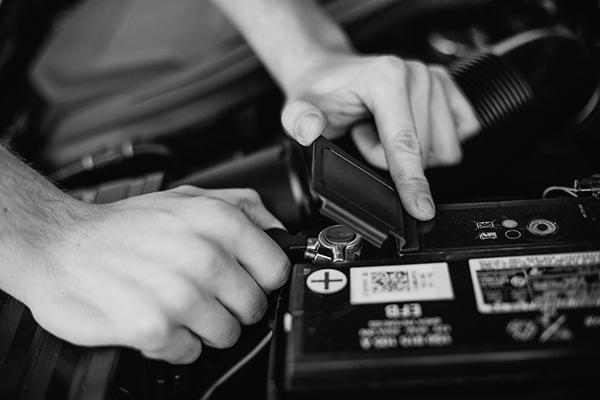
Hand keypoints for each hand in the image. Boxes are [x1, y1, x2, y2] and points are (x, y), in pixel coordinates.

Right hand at [21, 186, 289, 363]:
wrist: (59, 244)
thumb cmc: (125, 226)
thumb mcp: (189, 197)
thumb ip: (243, 208)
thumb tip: (279, 232)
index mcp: (219, 222)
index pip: (277, 270)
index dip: (260, 279)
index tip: (244, 280)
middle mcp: (204, 257)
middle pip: (254, 307)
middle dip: (232, 305)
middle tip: (203, 292)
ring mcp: (181, 295)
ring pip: (227, 335)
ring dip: (203, 327)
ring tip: (175, 303)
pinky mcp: (155, 328)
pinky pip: (191, 352)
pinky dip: (175, 343)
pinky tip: (156, 317)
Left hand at [281, 54, 479, 219]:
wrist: (330, 72)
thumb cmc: (320, 92)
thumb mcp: (297, 108)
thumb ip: (300, 120)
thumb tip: (311, 128)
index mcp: (386, 78)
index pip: (405, 143)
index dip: (412, 181)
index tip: (421, 209)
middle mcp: (416, 74)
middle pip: (424, 152)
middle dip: (390, 159)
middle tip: (364, 136)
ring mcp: (435, 79)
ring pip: (443, 148)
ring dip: (411, 152)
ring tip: (380, 131)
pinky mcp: (448, 88)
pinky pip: (458, 134)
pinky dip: (431, 143)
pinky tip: (404, 128)